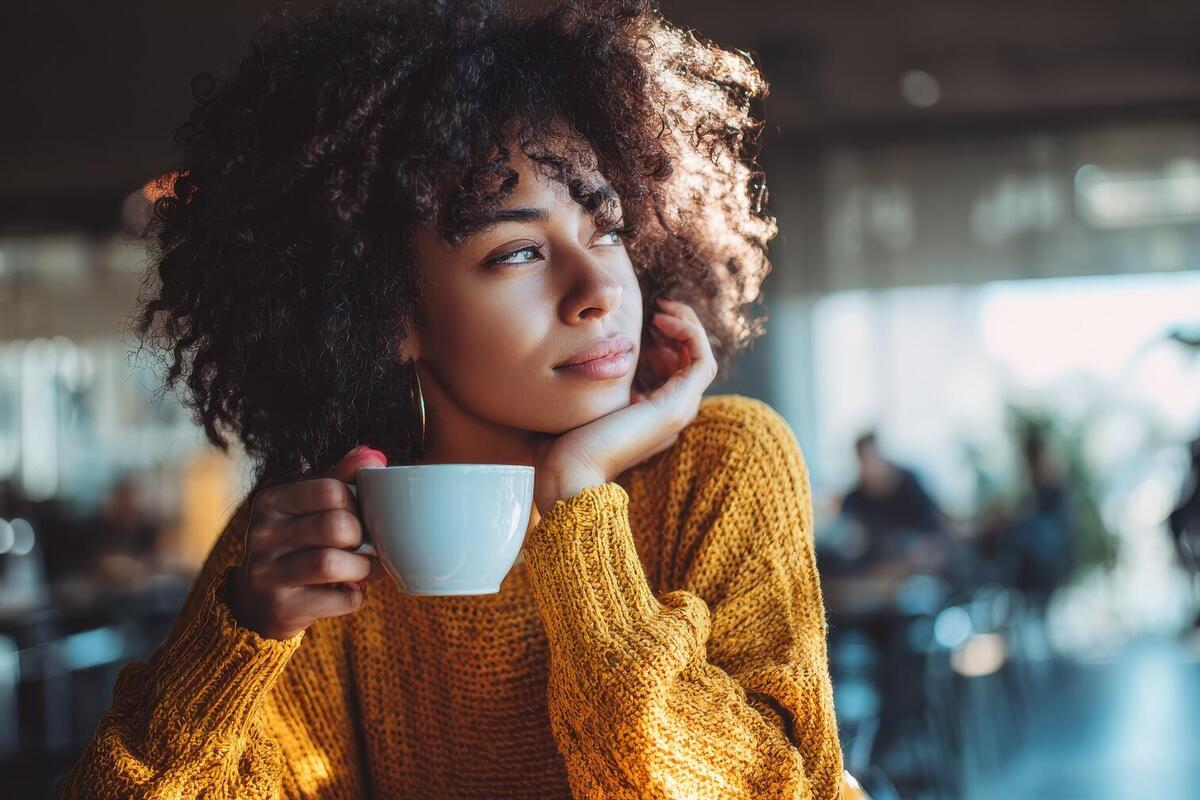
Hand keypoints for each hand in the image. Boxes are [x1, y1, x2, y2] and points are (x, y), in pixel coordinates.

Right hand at [227, 445, 387, 639]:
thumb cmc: (295, 546)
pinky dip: (355, 596)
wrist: (257, 602)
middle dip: (362, 537)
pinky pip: (339, 599)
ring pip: (333, 563)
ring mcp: (267, 573)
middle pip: (336, 526)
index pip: (331, 490)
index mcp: (271, 500)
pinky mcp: (281, 608)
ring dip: (362, 568)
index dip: (357, 504)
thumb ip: (339, 478)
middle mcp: (262, 534)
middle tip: (361, 545)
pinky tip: (348, 590)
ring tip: (362, 568)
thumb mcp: (307, 508)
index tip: (357, 515)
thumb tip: (373, 455)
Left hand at [532, 297, 716, 509]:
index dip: (661, 338)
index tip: (639, 320)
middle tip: (655, 308)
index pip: (672, 367)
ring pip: (700, 356)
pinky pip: (702, 360)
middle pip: (689, 359)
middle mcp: (670, 412)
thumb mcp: (580, 398)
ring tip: (661, 310)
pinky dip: (689, 333)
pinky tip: (663, 321)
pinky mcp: (678, 405)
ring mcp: (678, 410)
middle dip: (676, 326)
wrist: (569, 469)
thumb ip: (590, 379)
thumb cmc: (562, 441)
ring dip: (686, 325)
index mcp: (651, 413)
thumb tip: (578, 353)